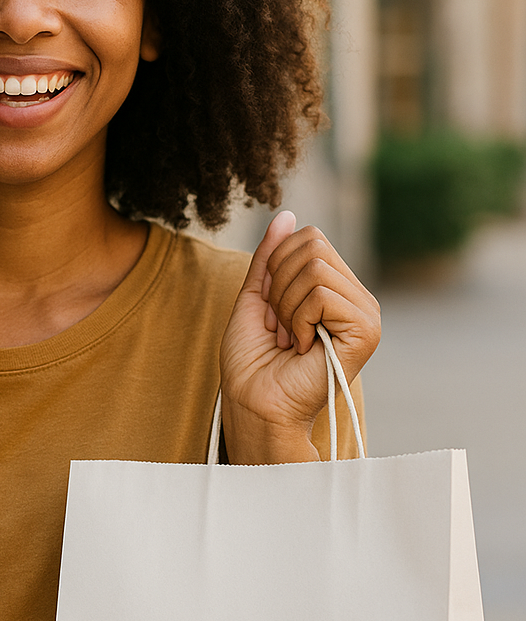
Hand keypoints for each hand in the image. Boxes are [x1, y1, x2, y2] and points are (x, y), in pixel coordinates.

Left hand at [219, 211, 379, 463]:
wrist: (254, 405)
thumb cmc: (252, 363)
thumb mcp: (255, 298)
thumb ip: (270, 258)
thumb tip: (287, 215)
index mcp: (335, 289)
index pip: (308, 238)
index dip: (275, 269)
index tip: (273, 312)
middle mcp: (356, 298)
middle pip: (313, 245)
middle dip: (279, 286)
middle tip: (281, 327)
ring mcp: (365, 314)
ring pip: (315, 269)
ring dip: (287, 307)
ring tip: (291, 340)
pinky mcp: (367, 331)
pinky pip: (321, 294)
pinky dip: (298, 320)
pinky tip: (303, 348)